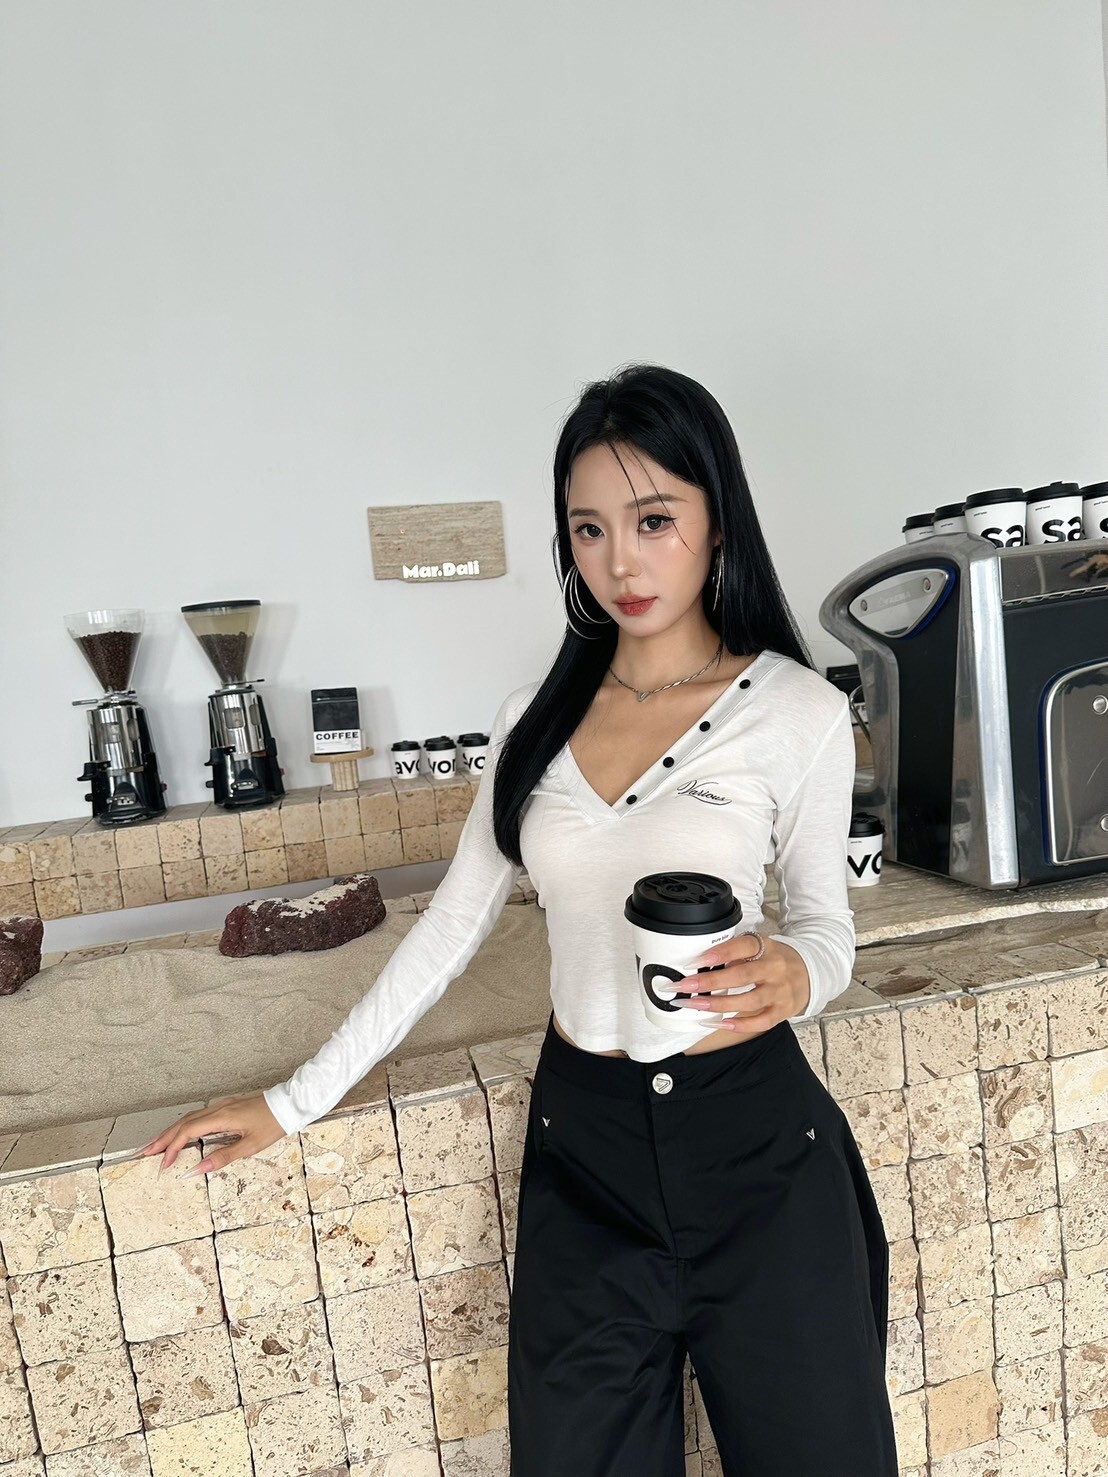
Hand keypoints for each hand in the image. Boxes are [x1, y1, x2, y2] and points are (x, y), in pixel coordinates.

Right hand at [132, 1093, 286, 1177]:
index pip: (188, 1133)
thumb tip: (197, 1170)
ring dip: (171, 1132)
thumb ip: (223, 1157)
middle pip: (183, 1123)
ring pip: (189, 1118)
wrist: (290, 1103)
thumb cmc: (274, 1124)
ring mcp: (222, 1106)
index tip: (163, 1165)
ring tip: (156, 1146)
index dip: (172, 1148)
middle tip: (144, 1153)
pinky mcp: (227, 1107)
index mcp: (222, 1117)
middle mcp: (218, 1108)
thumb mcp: (250, 1145)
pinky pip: (198, 1116)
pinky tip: (180, 1135)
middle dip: (162, 1139)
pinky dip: (184, 1127)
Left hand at [671, 932, 810, 1035]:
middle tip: (684, 987)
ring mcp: (781, 992)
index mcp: (767, 947)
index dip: (718, 953)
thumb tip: (700, 963)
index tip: (694, 961)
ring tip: (694, 1004)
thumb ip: (735, 952)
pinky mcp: (783, 1011)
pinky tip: (718, 1023)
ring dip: (718, 1004)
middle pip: (741, 976)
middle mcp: (775, 969)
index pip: (742, 947)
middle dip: (709, 982)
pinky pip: (760, 1022)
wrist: (809, 972)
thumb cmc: (775, 959)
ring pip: (748, 1001)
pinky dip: (739, 1024)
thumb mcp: (760, 946)